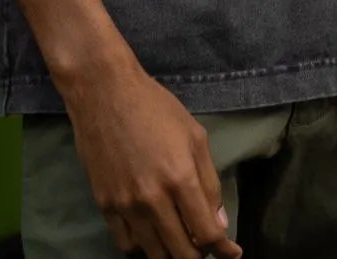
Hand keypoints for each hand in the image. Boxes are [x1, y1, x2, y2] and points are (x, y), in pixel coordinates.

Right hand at [58, 58, 240, 258]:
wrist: (105, 94)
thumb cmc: (156, 108)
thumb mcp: (195, 137)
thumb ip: (210, 183)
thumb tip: (219, 222)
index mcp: (181, 178)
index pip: (207, 233)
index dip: (223, 250)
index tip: (232, 253)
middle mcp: (153, 199)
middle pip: (181, 252)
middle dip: (200, 256)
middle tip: (208, 247)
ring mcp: (125, 205)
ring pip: (154, 253)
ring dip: (173, 254)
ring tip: (183, 242)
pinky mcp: (104, 205)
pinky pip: (126, 244)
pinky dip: (143, 247)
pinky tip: (153, 234)